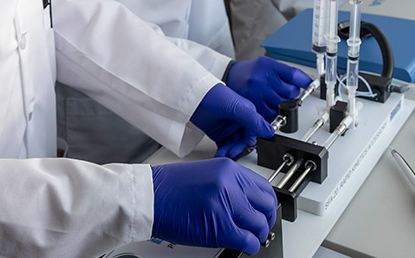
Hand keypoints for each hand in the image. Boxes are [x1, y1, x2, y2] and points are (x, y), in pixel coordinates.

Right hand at [151, 159, 277, 253]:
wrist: (147, 196)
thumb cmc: (168, 188)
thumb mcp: (206, 174)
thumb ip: (229, 185)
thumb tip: (245, 202)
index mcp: (229, 169)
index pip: (263, 187)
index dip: (265, 204)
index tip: (262, 211)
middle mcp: (230, 184)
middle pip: (267, 205)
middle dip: (266, 219)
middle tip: (259, 227)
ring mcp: (226, 205)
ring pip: (260, 224)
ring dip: (258, 235)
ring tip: (249, 238)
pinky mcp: (220, 227)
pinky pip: (248, 240)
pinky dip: (250, 246)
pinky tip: (243, 245)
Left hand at [190, 84, 273, 158]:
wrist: (193, 97)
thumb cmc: (214, 95)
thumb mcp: (237, 108)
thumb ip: (253, 120)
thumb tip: (270, 131)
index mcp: (248, 113)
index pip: (254, 133)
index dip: (250, 142)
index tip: (245, 147)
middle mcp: (240, 121)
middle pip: (244, 141)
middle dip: (239, 148)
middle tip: (232, 152)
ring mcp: (229, 128)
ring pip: (235, 145)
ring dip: (231, 151)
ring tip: (224, 154)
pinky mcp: (218, 133)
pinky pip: (224, 146)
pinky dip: (223, 152)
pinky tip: (221, 154)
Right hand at [225, 57, 313, 120]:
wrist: (229, 76)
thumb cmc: (249, 71)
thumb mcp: (267, 64)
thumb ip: (284, 73)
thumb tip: (305, 82)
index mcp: (268, 66)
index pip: (294, 75)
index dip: (305, 81)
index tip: (311, 85)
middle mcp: (262, 79)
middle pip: (291, 92)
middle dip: (291, 93)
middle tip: (284, 91)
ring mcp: (257, 93)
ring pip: (283, 105)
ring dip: (283, 104)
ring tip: (275, 98)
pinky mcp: (252, 106)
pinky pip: (271, 115)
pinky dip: (274, 113)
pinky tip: (269, 106)